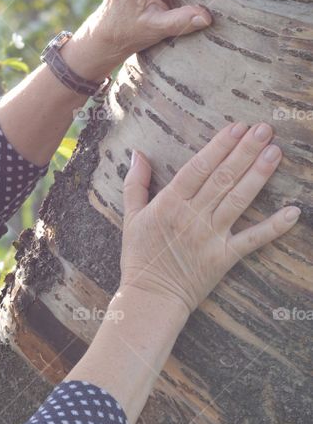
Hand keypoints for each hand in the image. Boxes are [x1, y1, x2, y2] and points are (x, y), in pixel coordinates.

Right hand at [120, 121, 300, 314]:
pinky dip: (274, 227)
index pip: (198, 167)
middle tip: (264, 129)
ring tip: (275, 153)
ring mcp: (210, 237)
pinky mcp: (224, 257)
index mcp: (169, 203)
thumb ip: (135, 184)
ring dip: (258, 175)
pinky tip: (293, 212)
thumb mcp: (131, 217)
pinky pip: (252, 240)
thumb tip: (138, 154)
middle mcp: (192, 216)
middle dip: (245, 151)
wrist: (150, 297)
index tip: (237, 127)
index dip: (219, 146)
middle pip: (222, 178)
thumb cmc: (139, 256)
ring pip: (238, 200)